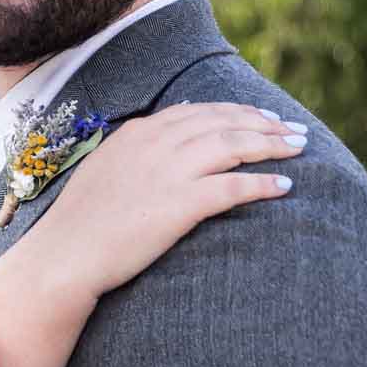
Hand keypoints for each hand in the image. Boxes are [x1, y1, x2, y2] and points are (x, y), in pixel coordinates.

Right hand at [34, 103, 303, 301]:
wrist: (66, 254)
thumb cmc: (82, 222)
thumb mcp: (107, 168)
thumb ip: (140, 146)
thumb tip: (175, 125)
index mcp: (139, 133)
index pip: (199, 112)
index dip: (237, 112)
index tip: (262, 116)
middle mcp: (157, 143)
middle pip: (224, 122)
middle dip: (264, 123)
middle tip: (293, 130)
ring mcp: (170, 172)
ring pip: (234, 145)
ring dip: (272, 144)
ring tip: (300, 148)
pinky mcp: (181, 204)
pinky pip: (233, 187)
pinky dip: (262, 183)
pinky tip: (285, 186)